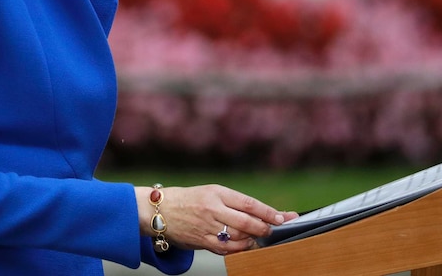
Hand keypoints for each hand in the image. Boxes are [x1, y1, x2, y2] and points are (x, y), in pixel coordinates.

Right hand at [136, 184, 297, 254]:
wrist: (159, 210)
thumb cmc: (187, 199)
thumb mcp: (210, 192)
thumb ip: (232, 202)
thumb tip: (259, 214)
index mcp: (216, 192)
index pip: (249, 203)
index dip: (269, 212)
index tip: (283, 217)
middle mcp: (212, 209)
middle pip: (247, 222)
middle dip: (265, 228)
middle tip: (274, 229)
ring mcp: (207, 226)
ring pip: (239, 237)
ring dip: (253, 239)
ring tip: (258, 237)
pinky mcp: (202, 241)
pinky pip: (227, 249)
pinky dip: (240, 248)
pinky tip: (244, 245)